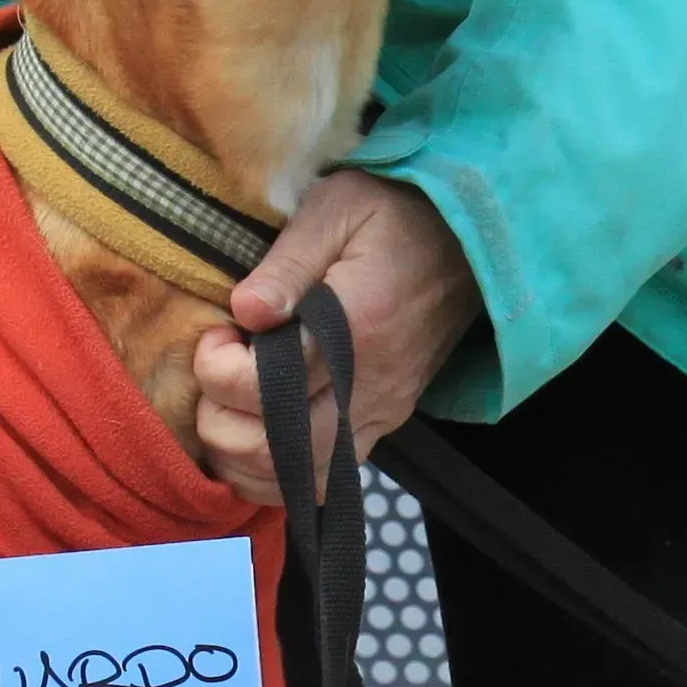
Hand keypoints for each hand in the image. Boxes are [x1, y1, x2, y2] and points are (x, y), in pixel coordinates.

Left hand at [190, 172, 482, 504]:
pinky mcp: (385, 426)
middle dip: (218, 419)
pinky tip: (259, 426)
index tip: (219, 332)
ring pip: (292, 480)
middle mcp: (370, 387)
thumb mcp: (338, 207)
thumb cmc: (396, 214)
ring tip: (232, 399)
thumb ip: (288, 262)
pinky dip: (275, 469)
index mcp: (356, 328)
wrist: (471, 242)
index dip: (215, 369)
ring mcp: (380, 414)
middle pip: (270, 451)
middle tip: (219, 369)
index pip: (262, 389)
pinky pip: (320, 479)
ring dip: (240, 451)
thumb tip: (244, 311)